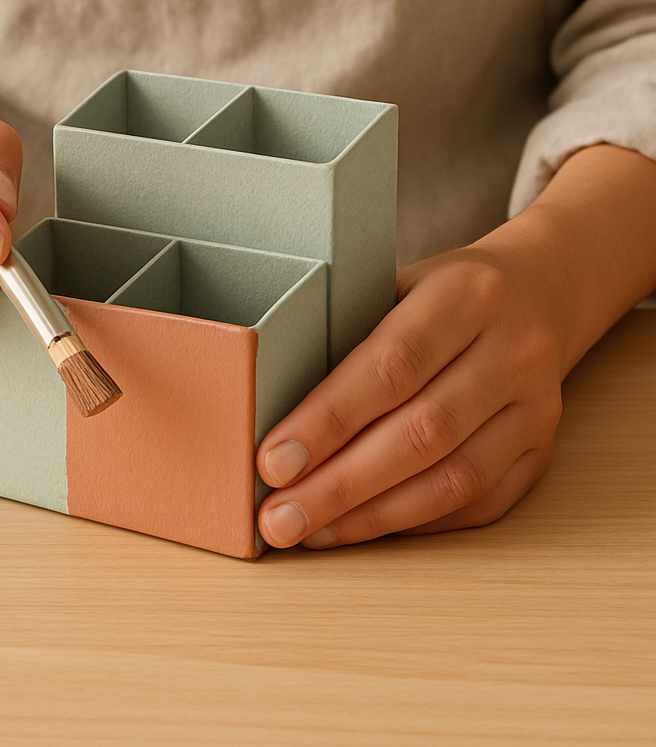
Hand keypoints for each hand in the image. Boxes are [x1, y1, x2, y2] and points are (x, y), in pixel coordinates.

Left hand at [255, 240, 565, 548]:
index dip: (328, 421)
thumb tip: (270, 404)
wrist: (540, 293)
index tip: (273, 462)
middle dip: (340, 485)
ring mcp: (536, 407)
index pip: (390, 367)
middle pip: (422, 432)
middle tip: (278, 517)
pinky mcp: (542, 451)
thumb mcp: (393, 281)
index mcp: (465, 295)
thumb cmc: (440, 293)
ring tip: (311, 531)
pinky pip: (478, 504)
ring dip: (372, 516)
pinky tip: (361, 528)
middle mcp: (512, 351)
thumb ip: (346, 331)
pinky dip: (414, 522)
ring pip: (453, 479)